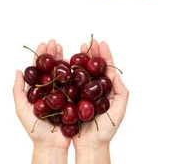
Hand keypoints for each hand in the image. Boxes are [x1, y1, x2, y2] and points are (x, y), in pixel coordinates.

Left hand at [13, 40, 70, 150]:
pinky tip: (77, 63)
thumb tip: (18, 71)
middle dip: (53, 54)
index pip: (39, 69)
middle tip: (55, 42)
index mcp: (38, 91)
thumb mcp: (22, 110)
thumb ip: (18, 91)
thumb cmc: (35, 130)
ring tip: (65, 48)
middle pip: (51, 68)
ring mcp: (63, 94)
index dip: (41, 56)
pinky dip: (75, 72)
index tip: (44, 44)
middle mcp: (50, 90)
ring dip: (64, 59)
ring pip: (63, 73)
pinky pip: (75, 84)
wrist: (52, 145)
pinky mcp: (73, 100)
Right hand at [73, 40, 128, 159]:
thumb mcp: (119, 111)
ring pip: (81, 72)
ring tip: (78, 48)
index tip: (101, 43)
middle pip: (93, 67)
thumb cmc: (106, 130)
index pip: (106, 68)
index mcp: (107, 89)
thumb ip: (121, 92)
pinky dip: (68, 72)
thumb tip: (115, 73)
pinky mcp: (71, 98)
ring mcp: (82, 93)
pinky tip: (65, 63)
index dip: (104, 55)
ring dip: (79, 59)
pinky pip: (69, 83)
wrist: (90, 145)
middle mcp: (95, 89)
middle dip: (91, 53)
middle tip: (88, 42)